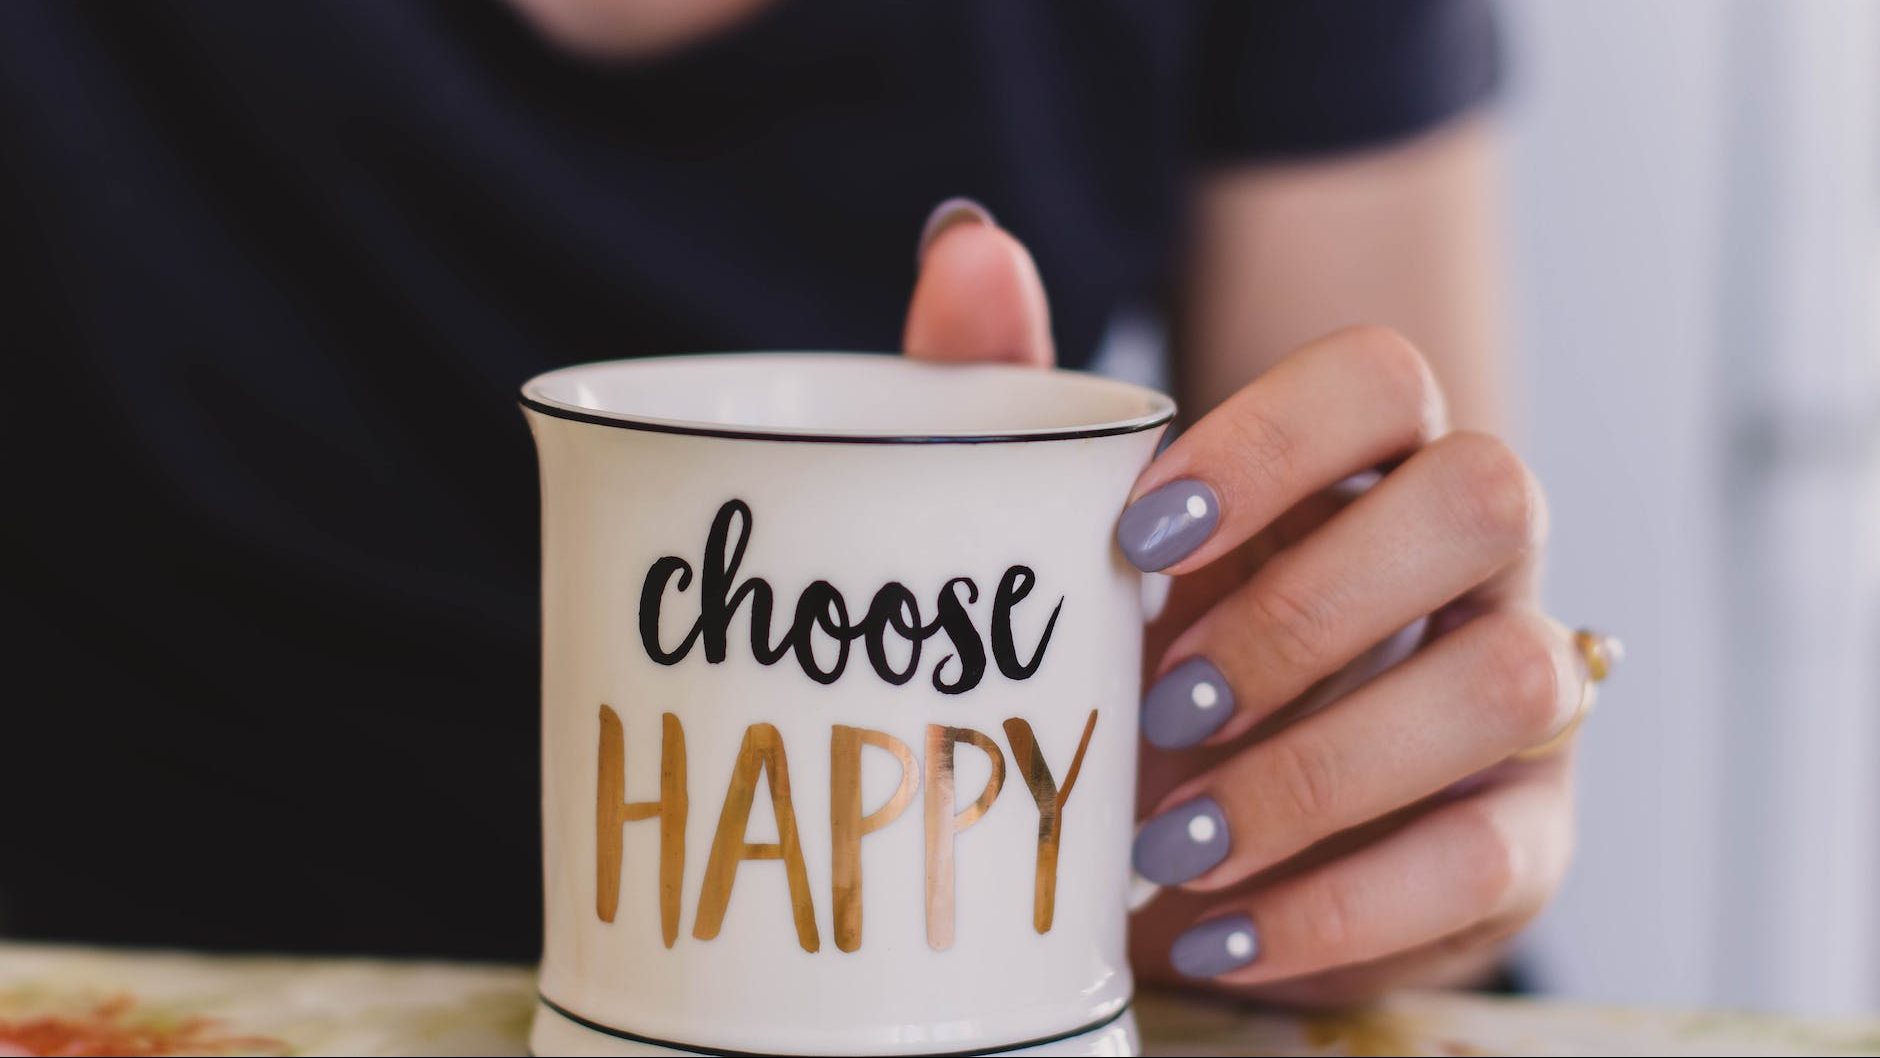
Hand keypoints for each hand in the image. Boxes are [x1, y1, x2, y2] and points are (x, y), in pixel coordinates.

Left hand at [902, 200, 1588, 1005]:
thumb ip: (1011, 399)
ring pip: (1508, 681)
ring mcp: (1520, 693)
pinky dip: (1340, 906)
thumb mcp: (1061, 546)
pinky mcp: (1524, 837)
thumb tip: (968, 243)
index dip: (1274, 439)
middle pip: (1484, 497)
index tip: (1137, 535)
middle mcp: (1474, 557)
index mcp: (1363, 462)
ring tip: (1172, 842)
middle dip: (1308, 608)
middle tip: (1161, 703)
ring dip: (1320, 769)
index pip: (1383, 379)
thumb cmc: (1139, 657)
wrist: (1202, 843)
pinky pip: (1486, 860)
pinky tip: (1220, 929)